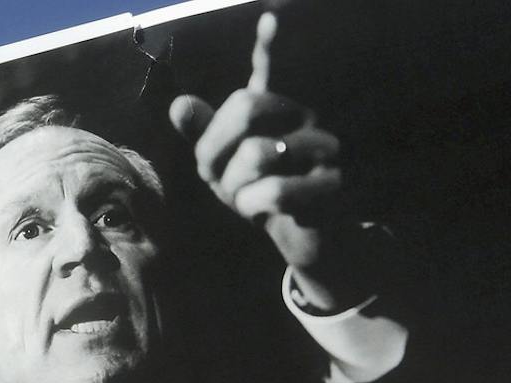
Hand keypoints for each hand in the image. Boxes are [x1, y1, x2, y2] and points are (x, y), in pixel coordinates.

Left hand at [169, 12, 358, 310]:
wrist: (304, 233)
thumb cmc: (258, 189)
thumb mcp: (223, 164)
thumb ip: (203, 134)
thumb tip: (178, 104)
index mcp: (274, 105)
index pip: (271, 65)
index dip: (270, 44)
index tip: (270, 19)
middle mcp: (303, 114)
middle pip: (246, 105)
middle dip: (217, 151)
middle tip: (220, 180)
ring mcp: (322, 146)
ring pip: (257, 154)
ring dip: (236, 189)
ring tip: (246, 200)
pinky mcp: (332, 183)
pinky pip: (275, 191)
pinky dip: (255, 208)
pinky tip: (262, 214)